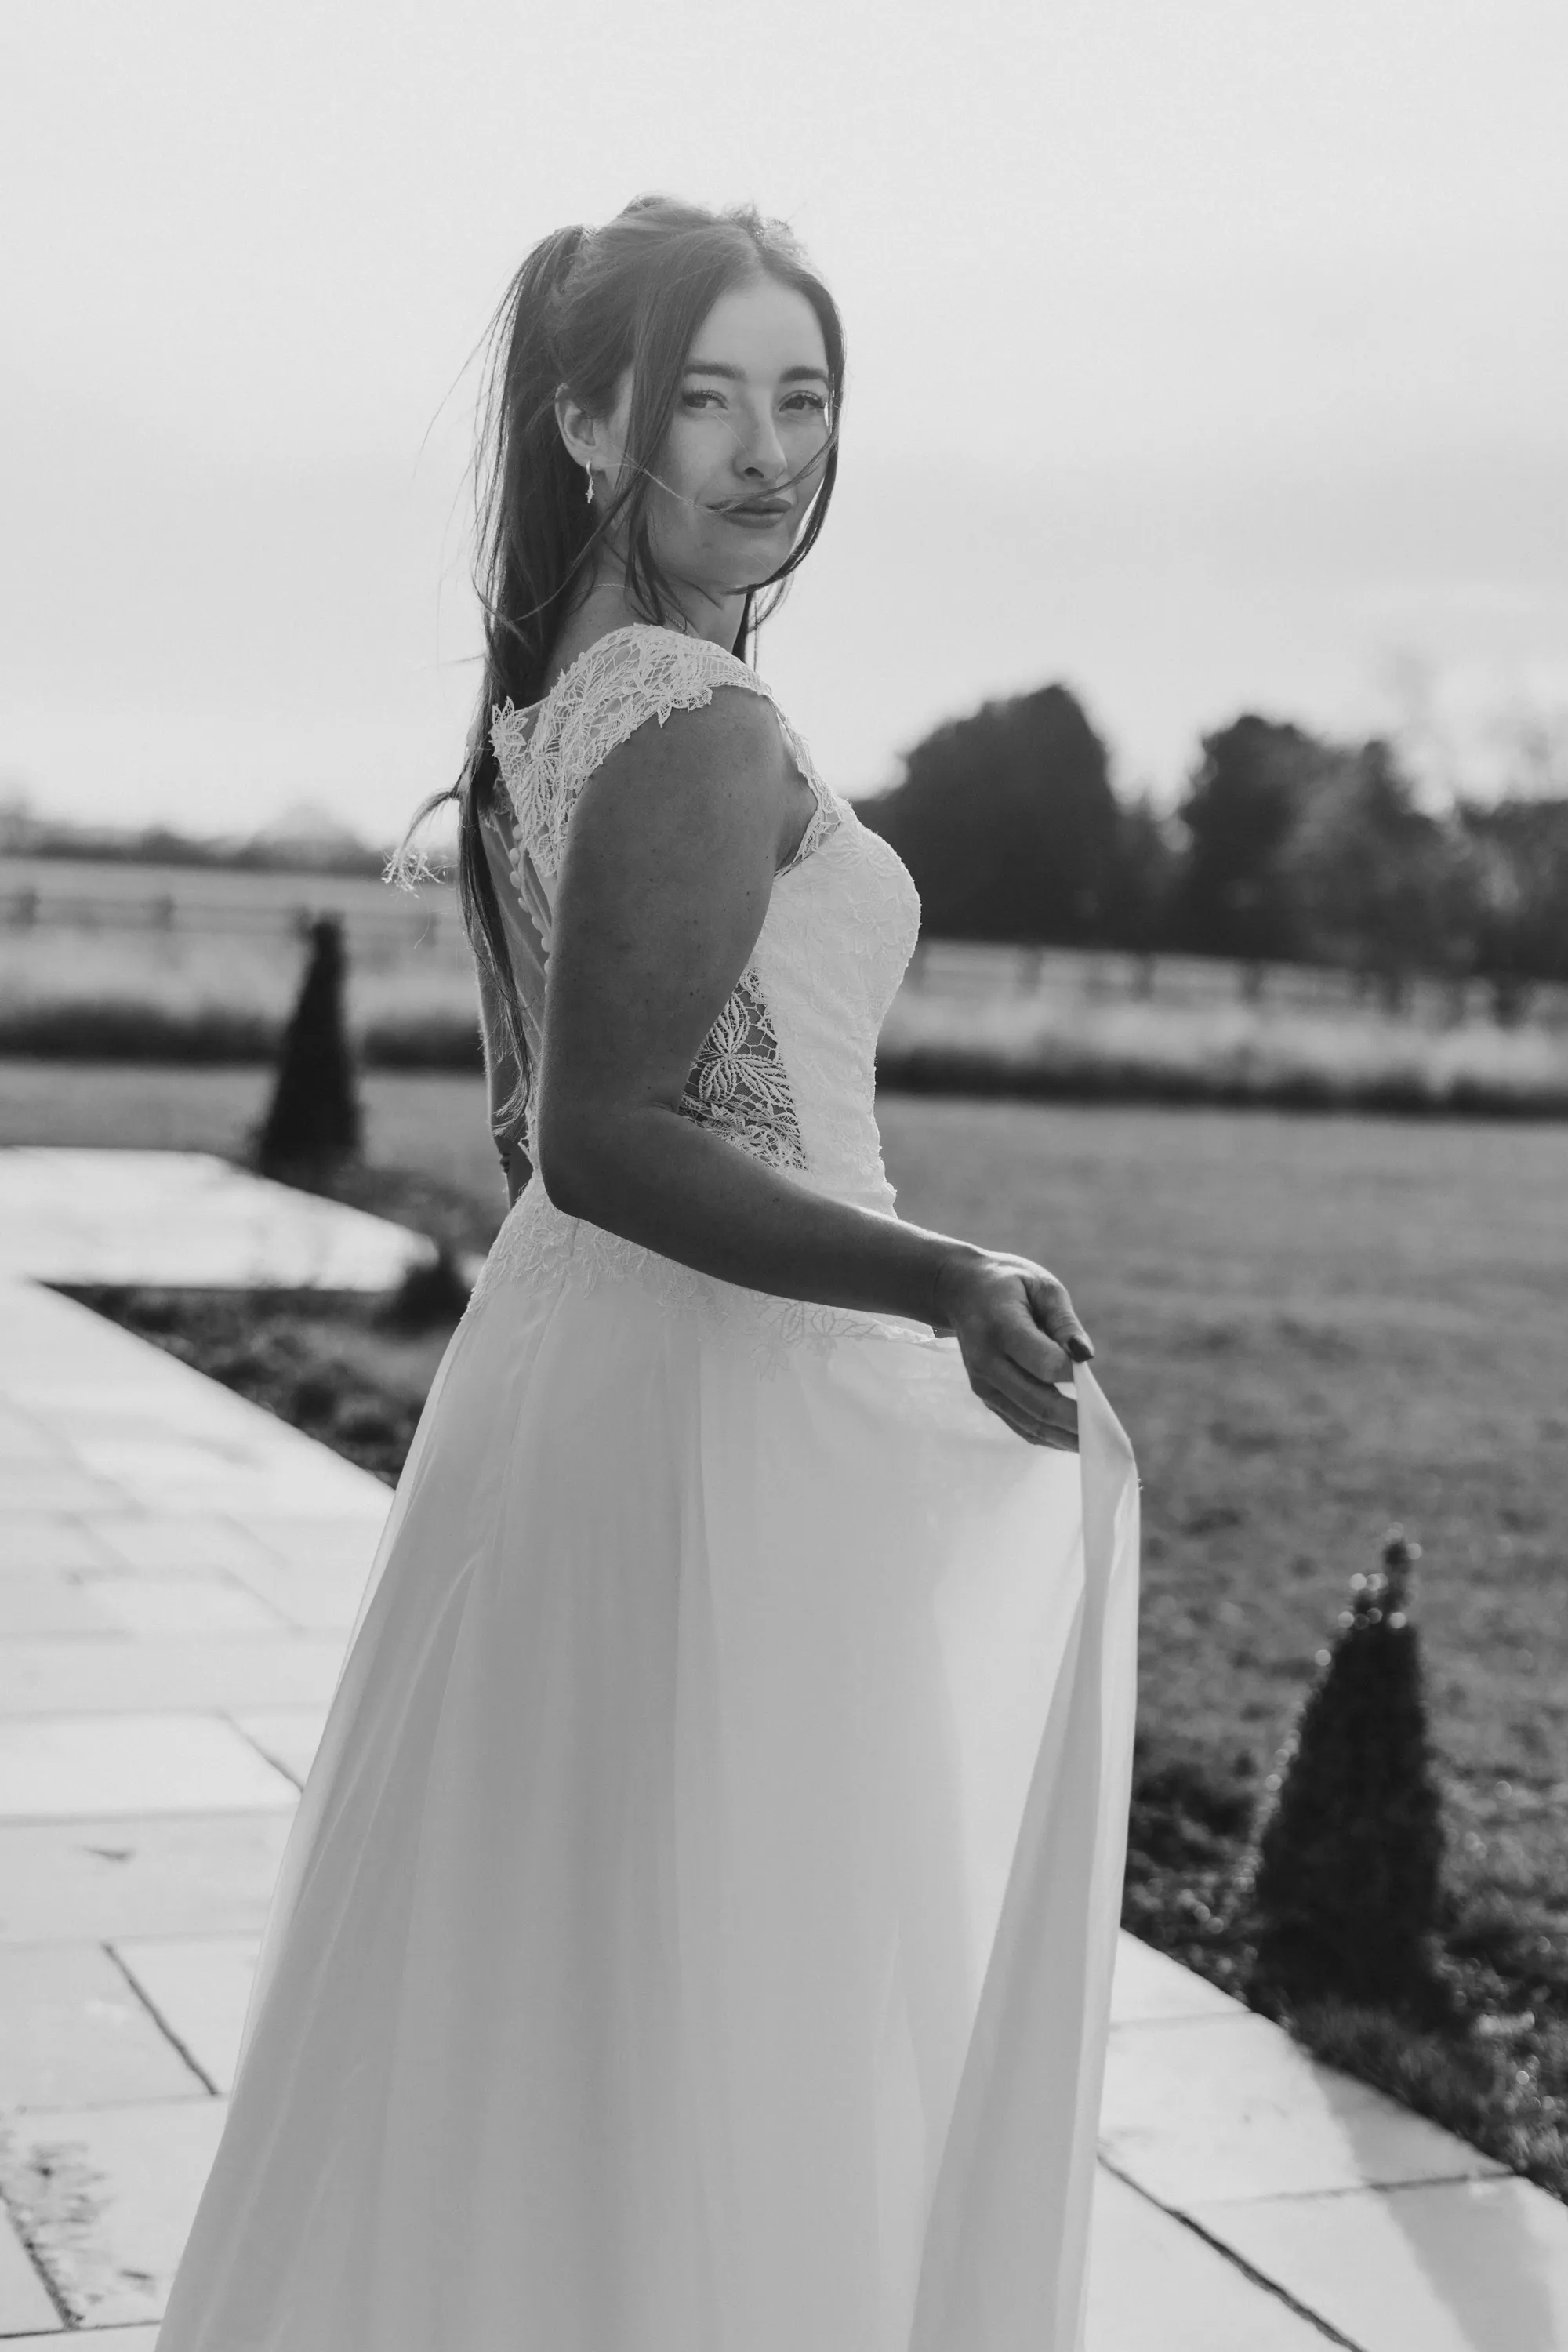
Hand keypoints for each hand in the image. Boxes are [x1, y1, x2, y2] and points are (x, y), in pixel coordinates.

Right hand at [931, 1248, 1092, 1451]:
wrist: (961, 1291)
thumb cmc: (1010, 1284)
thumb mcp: (1042, 1286)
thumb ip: (1065, 1322)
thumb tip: (1085, 1357)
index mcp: (1001, 1327)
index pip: (1044, 1363)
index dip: (1072, 1372)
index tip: (1090, 1373)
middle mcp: (987, 1361)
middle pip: (1038, 1402)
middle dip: (1076, 1420)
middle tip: (1109, 1431)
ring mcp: (983, 1383)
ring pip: (1029, 1422)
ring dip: (1065, 1437)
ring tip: (1097, 1442)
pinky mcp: (985, 1396)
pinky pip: (1020, 1425)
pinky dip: (1048, 1437)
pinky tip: (1072, 1439)